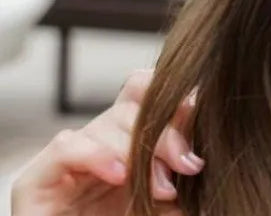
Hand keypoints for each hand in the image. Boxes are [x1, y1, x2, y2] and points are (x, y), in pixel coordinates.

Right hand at [10, 68, 203, 214]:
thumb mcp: (159, 202)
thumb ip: (179, 174)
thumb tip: (212, 148)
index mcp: (128, 137)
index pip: (146, 89)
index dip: (172, 95)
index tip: (199, 116)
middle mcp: (99, 139)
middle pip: (136, 106)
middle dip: (168, 134)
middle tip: (189, 166)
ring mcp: (69, 155)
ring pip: (107, 123)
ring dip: (139, 153)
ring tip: (161, 187)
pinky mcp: (36, 178)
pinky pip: (68, 146)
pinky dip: (96, 156)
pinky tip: (119, 176)